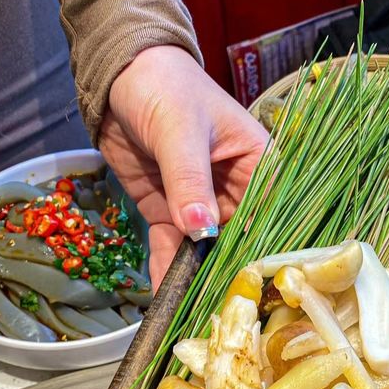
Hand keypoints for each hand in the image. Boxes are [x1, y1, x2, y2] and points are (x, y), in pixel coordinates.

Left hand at [99, 45, 267, 288]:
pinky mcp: (170, 212)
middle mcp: (236, 190)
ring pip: (204, 250)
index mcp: (257, 164)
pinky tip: (164, 296)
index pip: (271, 213)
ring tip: (191, 311)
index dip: (265, 247)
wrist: (117, 76)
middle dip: (227, 272)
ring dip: (196, 278)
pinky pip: (172, 247)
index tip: (255, 282)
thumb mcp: (180, 130)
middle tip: (220, 308)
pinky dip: (167, 269)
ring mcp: (201, 205)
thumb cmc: (163, 86)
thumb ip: (190, 181)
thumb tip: (202, 231)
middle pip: (239, 240)